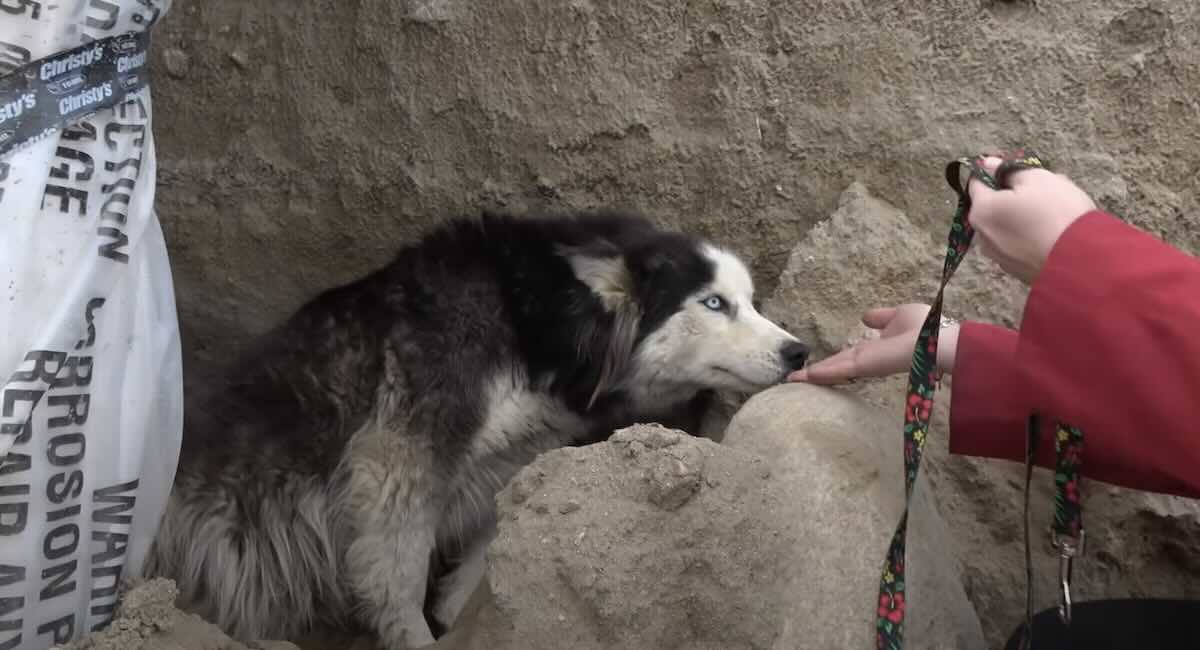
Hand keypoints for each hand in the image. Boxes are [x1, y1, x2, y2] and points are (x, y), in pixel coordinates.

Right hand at [786, 304, 959, 383]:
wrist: (940, 342)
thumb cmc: (926, 329)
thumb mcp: (898, 316)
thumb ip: (881, 318)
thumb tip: (864, 317)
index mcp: (874, 351)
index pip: (847, 359)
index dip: (830, 363)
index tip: (812, 368)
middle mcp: (867, 361)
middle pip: (836, 368)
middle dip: (816, 374)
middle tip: (792, 379)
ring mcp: (865, 364)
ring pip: (834, 370)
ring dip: (813, 376)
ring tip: (792, 381)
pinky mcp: (865, 365)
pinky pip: (838, 369)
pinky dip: (820, 373)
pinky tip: (802, 377)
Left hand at [967, 156, 1096, 283]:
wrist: (1082, 261)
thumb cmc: (1057, 213)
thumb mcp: (1038, 179)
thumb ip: (1009, 171)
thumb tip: (988, 164)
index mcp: (981, 211)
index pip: (977, 182)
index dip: (994, 172)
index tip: (1016, 171)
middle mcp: (982, 237)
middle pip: (991, 207)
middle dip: (1011, 197)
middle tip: (1042, 193)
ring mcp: (997, 257)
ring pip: (1005, 226)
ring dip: (1020, 217)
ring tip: (1052, 214)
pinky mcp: (1015, 271)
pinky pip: (1017, 245)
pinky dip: (1028, 237)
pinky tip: (1052, 234)